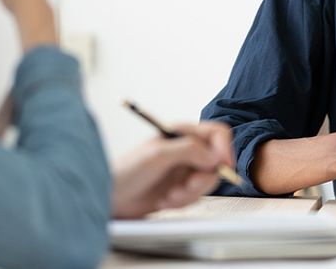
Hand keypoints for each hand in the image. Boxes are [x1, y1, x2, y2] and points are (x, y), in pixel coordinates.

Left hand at [112, 121, 233, 218]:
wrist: (111, 198)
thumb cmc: (126, 171)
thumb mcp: (157, 155)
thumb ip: (188, 150)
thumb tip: (214, 155)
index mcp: (182, 133)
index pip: (217, 133)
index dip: (224, 148)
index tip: (223, 165)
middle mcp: (187, 149)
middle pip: (217, 161)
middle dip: (202, 179)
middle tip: (187, 186)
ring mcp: (185, 169)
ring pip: (208, 181)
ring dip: (191, 193)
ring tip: (169, 196)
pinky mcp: (182, 187)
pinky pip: (197, 195)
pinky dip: (184, 202)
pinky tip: (165, 200)